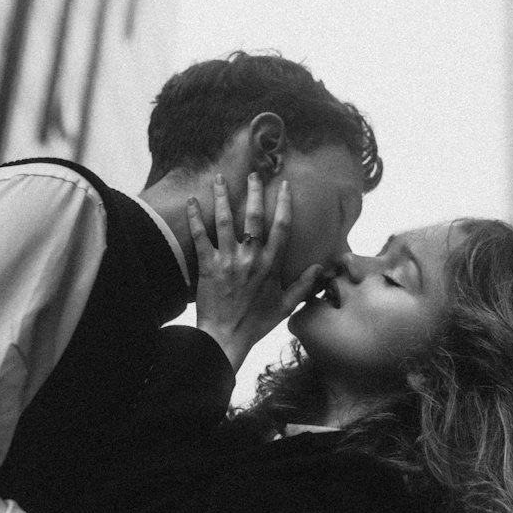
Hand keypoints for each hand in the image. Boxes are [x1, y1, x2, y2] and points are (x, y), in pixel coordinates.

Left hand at [187, 174, 321, 371]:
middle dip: (254, 192)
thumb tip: (321, 267)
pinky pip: (200, 237)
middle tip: (254, 174)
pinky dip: (195, 218)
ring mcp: (228, 260)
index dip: (283, 204)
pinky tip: (192, 202)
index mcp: (270, 265)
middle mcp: (251, 258)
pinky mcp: (207, 266)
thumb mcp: (285, 306)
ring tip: (219, 178)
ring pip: (224, 221)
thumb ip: (303, 285)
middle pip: (253, 217)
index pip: (281, 227)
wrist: (225, 338)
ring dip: (222, 197)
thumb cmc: (256, 324)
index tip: (284, 185)